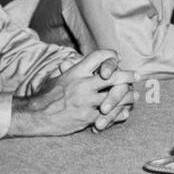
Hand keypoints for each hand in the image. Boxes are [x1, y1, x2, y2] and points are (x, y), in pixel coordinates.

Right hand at [10, 51, 136, 136]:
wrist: (36, 116)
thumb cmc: (46, 95)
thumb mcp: (57, 77)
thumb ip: (70, 69)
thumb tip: (72, 61)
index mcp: (76, 72)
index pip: (98, 57)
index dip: (110, 55)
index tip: (118, 57)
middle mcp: (83, 85)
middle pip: (113, 76)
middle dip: (127, 76)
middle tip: (136, 76)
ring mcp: (86, 102)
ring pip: (115, 97)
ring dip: (127, 96)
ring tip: (134, 96)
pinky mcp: (87, 117)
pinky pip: (109, 115)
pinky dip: (119, 113)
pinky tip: (125, 112)